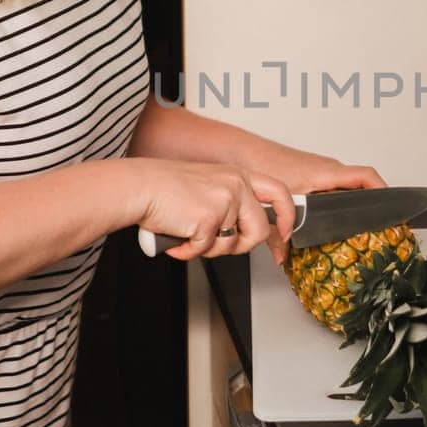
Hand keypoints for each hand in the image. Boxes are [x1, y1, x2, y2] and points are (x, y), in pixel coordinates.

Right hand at [135, 160, 296, 261]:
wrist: (139, 187)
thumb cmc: (166, 188)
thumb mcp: (209, 185)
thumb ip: (232, 203)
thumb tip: (246, 231)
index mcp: (239, 175)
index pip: (279, 193)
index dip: (287, 217)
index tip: (284, 234)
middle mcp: (236, 185)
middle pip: (259, 230)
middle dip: (241, 246)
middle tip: (220, 246)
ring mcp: (225, 201)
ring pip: (231, 245)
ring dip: (208, 249)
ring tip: (189, 235)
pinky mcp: (209, 218)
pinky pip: (206, 250)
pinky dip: (188, 251)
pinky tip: (177, 238)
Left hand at [237, 142, 386, 264]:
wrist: (241, 151)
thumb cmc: (261, 165)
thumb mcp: (276, 205)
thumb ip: (280, 235)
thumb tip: (283, 256)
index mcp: (326, 172)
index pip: (366, 177)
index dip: (383, 191)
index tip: (393, 207)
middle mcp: (326, 168)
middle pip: (361, 184)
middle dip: (370, 202)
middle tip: (378, 221)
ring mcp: (319, 169)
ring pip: (344, 186)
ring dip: (352, 200)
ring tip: (358, 220)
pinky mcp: (310, 172)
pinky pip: (332, 185)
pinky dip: (335, 198)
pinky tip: (328, 214)